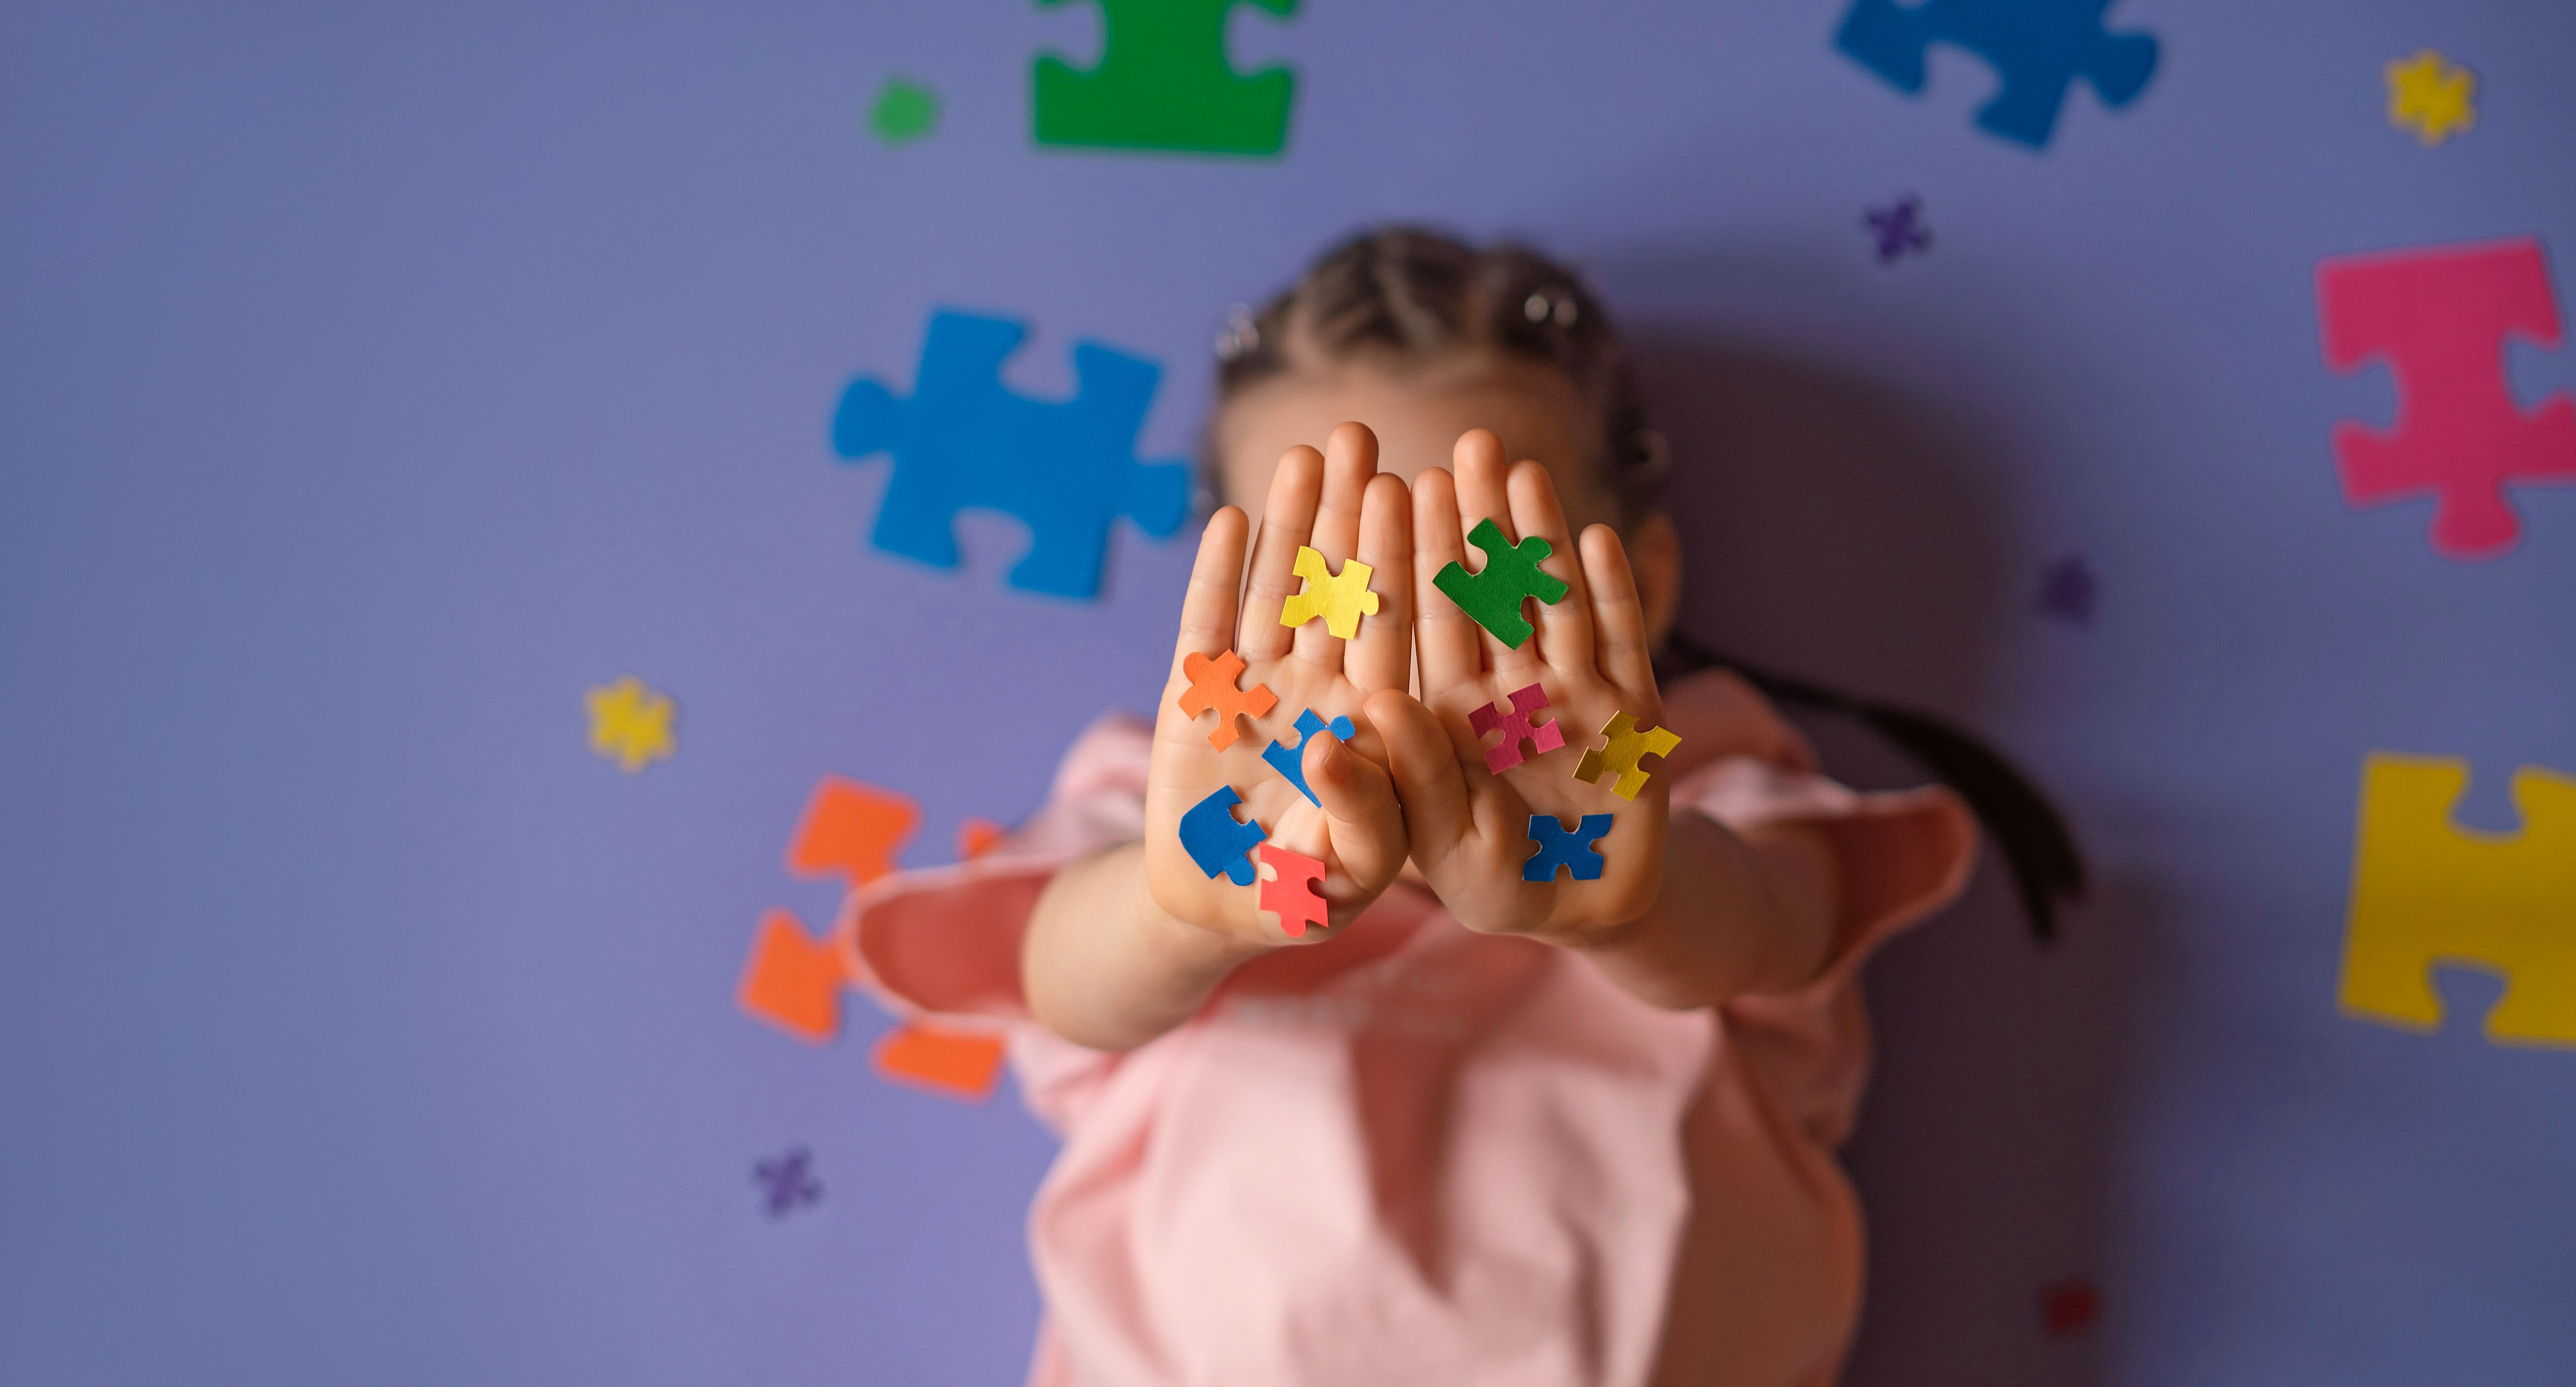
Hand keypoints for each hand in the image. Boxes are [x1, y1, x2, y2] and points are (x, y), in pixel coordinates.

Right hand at [1143, 423, 1414, 947]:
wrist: (1222, 907)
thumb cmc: (1305, 892)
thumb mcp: (1350, 872)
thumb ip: (1365, 815)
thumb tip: (1344, 740)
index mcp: (1369, 719)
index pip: (1394, 627)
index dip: (1406, 560)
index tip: (1422, 494)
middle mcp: (1318, 687)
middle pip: (1340, 585)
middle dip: (1353, 511)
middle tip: (1366, 433)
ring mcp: (1255, 684)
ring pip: (1279, 588)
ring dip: (1293, 522)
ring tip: (1308, 450)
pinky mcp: (1193, 694)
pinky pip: (1207, 624)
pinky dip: (1216, 575)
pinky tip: (1231, 517)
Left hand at [1369, 429, 1668, 945]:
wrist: (1582, 911)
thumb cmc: (1491, 884)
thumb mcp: (1435, 849)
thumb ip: (1405, 781)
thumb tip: (1376, 709)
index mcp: (1441, 713)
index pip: (1422, 622)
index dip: (1413, 555)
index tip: (1397, 487)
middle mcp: (1503, 691)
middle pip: (1485, 591)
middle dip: (1475, 519)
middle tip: (1465, 440)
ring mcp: (1569, 694)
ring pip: (1549, 601)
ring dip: (1539, 536)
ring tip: (1523, 469)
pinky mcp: (1631, 712)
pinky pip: (1618, 642)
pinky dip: (1611, 594)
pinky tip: (1599, 537)